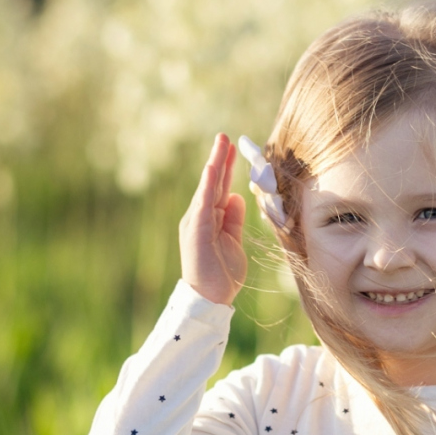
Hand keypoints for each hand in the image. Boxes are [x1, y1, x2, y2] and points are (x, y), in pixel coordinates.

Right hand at [180, 134, 247, 304]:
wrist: (210, 298)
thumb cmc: (222, 274)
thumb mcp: (233, 241)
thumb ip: (234, 219)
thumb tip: (238, 197)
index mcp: (210, 219)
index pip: (219, 189)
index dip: (226, 169)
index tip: (232, 149)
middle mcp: (200, 217)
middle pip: (212, 183)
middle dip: (219, 159)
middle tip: (225, 137)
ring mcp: (197, 222)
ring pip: (207, 187)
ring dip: (215, 165)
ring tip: (221, 144)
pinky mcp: (197, 229)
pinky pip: (204, 202)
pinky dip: (209, 184)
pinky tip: (214, 169)